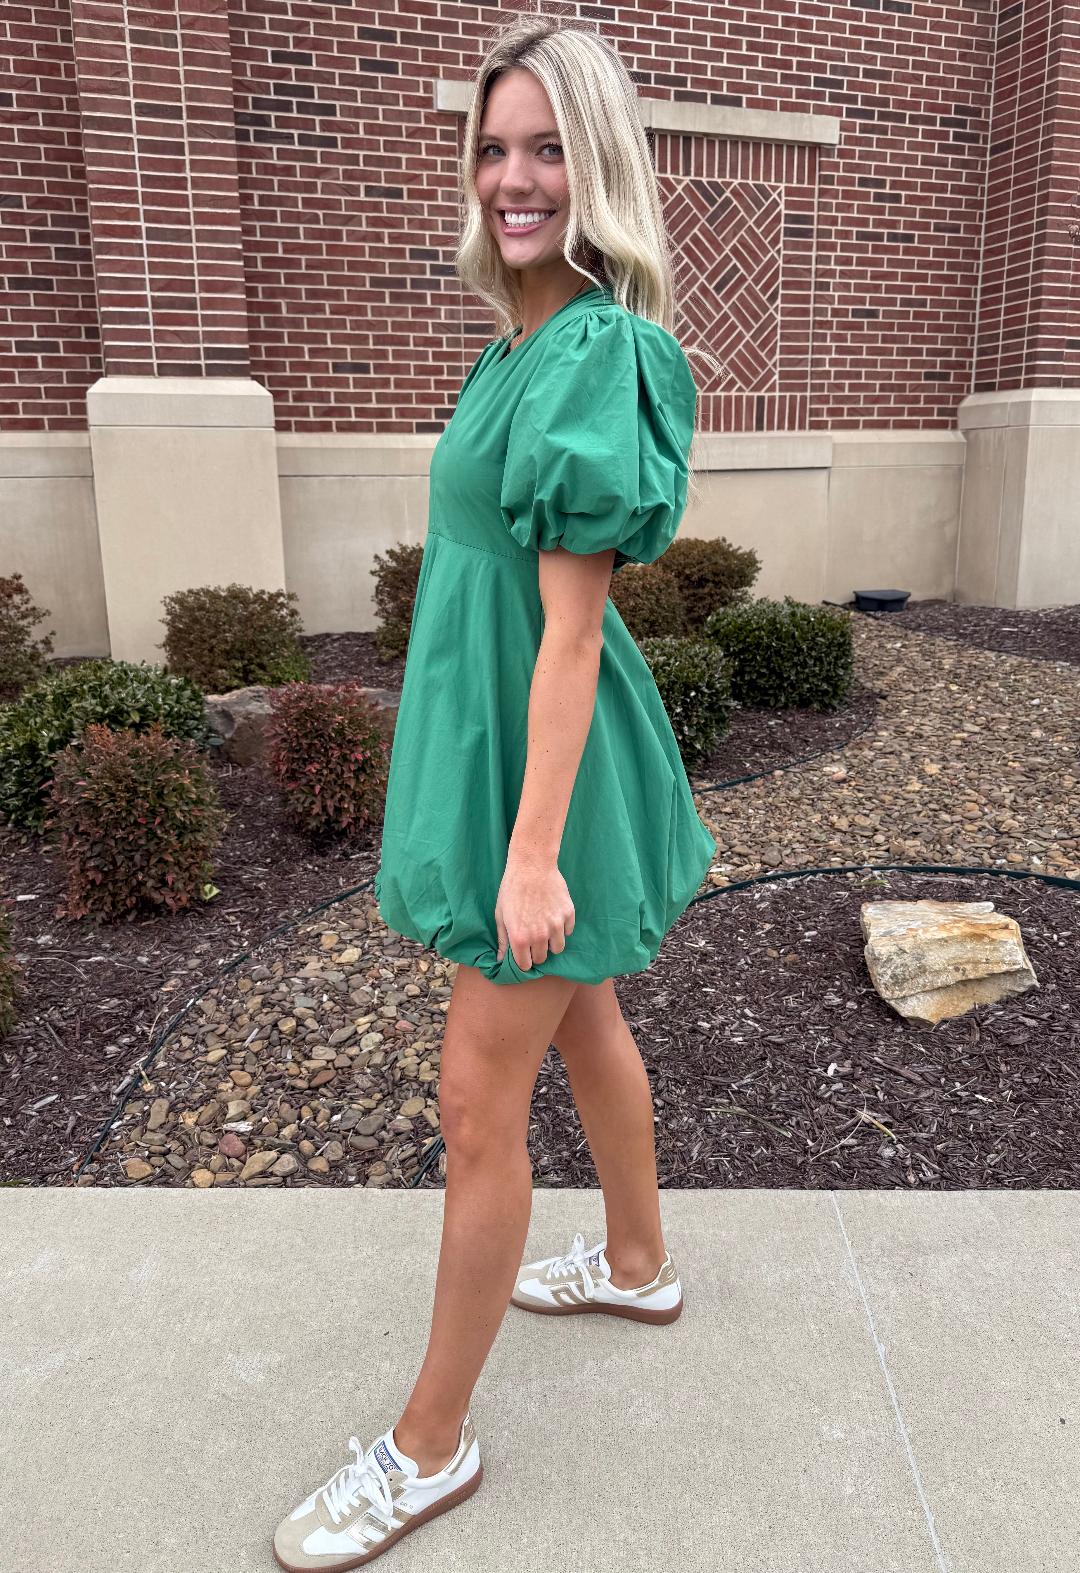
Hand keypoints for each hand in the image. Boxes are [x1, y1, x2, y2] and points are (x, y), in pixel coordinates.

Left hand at [494, 854, 574, 971]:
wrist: (532, 866)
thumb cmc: (511, 889)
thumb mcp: (501, 915)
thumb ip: (502, 940)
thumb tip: (500, 959)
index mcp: (520, 938)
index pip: (525, 965)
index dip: (523, 960)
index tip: (523, 953)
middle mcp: (539, 936)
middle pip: (542, 958)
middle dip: (536, 952)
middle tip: (533, 939)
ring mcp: (556, 926)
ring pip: (558, 948)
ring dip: (551, 943)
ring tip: (545, 930)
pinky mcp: (568, 915)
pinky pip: (568, 931)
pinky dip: (562, 928)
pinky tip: (553, 916)